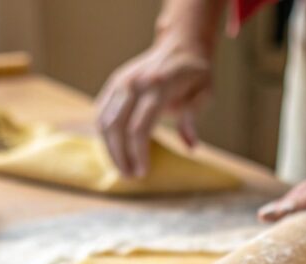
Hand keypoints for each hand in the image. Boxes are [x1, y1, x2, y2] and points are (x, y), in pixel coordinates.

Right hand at [96, 40, 211, 177]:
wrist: (181, 45)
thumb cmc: (195, 74)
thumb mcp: (204, 93)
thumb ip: (192, 117)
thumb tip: (190, 146)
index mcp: (157, 86)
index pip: (139, 128)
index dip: (138, 154)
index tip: (143, 172)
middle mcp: (135, 82)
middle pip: (117, 127)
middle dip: (121, 156)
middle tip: (129, 176)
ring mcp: (121, 81)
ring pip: (104, 121)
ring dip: (110, 149)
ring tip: (122, 168)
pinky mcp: (114, 83)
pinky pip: (101, 113)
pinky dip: (104, 135)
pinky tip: (114, 151)